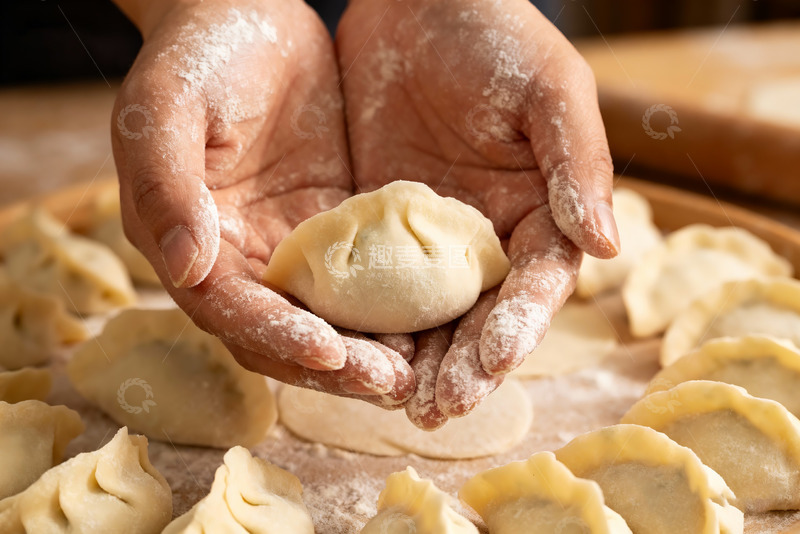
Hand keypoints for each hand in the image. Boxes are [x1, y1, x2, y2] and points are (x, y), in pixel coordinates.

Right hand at [111, 0, 413, 404]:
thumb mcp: (165, 107)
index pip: (230, 309)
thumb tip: (186, 269)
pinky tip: (432, 318)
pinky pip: (362, 279)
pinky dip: (390, 307)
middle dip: (333, 364)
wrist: (247, 12)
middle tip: (391, 382)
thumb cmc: (197, 54)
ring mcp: (288, 247)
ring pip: (326, 318)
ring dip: (367, 350)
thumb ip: (166, 186)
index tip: (330, 353)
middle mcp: (238, 258)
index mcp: (189, 241)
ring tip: (419, 369)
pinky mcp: (331, 228)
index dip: (276, 335)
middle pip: (281, 333)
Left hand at [337, 0, 618, 427]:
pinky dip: (364, 320)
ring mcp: (430, 240)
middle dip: (460, 367)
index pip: (534, 288)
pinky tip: (345, 350)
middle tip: (432, 410)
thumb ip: (579, 164)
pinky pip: (371, 283)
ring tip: (391, 401)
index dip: (516, 329)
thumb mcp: (550, 90)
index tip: (490, 364)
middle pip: (479, 318)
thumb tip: (607, 246)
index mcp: (539, 215)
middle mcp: (487, 240)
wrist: (418, 1)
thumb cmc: (497, 34)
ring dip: (412, 361)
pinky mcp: (377, 229)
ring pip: (426, 314)